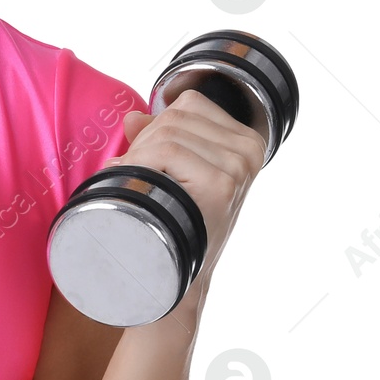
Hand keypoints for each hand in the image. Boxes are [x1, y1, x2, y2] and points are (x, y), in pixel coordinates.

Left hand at [118, 88, 267, 314]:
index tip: (152, 163)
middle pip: (175, 117)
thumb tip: (132, 117)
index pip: (188, 105)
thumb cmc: (175, 222)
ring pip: (165, 133)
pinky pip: (165, 152)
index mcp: (245, 141)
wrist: (177, 274)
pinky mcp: (221, 183)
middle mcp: (247, 151)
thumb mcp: (174, 174)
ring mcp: (237, 167)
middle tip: (140, 181)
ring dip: (138, 158)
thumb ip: (157, 140)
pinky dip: (140, 166)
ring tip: (142, 190)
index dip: (156, 128)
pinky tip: (143, 194)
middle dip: (144, 144)